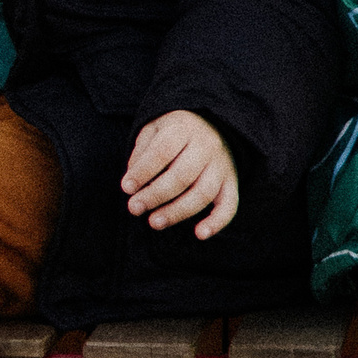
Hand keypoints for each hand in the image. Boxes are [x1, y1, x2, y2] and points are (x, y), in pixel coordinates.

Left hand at [122, 110, 239, 238]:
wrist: (211, 123)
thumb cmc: (174, 132)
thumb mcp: (154, 129)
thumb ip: (141, 152)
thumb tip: (132, 181)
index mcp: (183, 129)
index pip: (163, 151)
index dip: (143, 171)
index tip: (126, 188)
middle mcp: (206, 146)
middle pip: (182, 175)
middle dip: (155, 195)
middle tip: (134, 208)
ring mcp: (221, 165)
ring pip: (203, 193)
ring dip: (177, 212)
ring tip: (154, 223)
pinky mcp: (231, 182)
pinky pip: (229, 205)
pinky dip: (217, 222)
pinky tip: (199, 234)